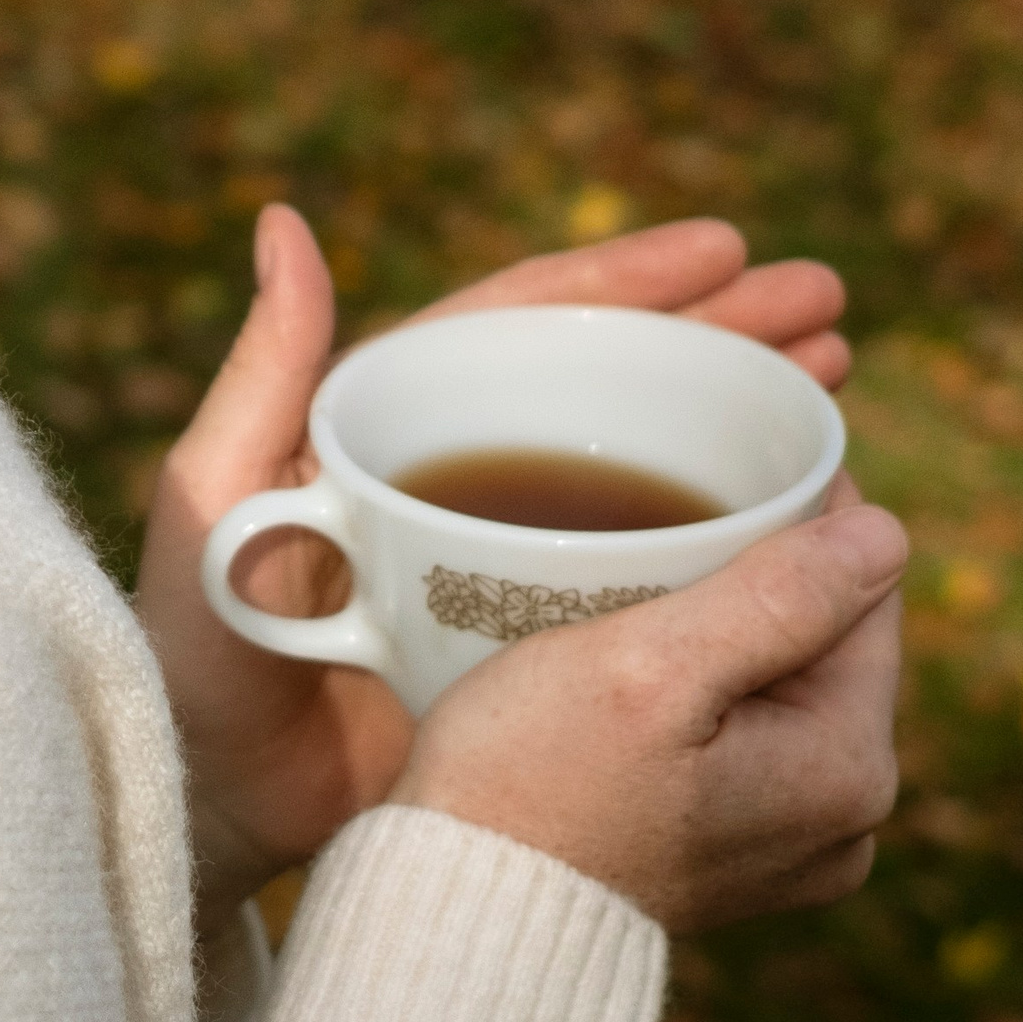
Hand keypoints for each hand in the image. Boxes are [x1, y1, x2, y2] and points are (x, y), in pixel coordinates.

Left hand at [134, 206, 855, 956]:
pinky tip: (791, 519)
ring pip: (637, 465)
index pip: (526, 322)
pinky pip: (636, 571)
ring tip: (836, 373)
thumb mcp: (213, 493)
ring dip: (732, 411)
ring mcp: (501, 557)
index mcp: (390, 417)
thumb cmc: (186, 644)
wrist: (201, 802)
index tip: (727, 251)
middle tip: (825, 303)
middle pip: (606, 378)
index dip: (628, 280)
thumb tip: (284, 219)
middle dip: (716, 332)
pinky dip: (713, 533)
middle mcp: (456, 471)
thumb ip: (263, 367)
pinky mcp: (530, 642)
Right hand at [390, 480, 905, 929]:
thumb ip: (777, 598)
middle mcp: (844, 819)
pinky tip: (631, 668)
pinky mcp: (735, 855)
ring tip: (634, 589)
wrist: (459, 908)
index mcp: (848, 767)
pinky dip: (699, 687)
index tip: (714, 475)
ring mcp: (792, 846)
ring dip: (721, 626)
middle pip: (825, 637)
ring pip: (780, 679)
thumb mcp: (649, 666)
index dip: (796, 515)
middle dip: (755, 573)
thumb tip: (886, 532)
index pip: (865, 587)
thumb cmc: (533, 781)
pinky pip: (745, 732)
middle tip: (656, 524)